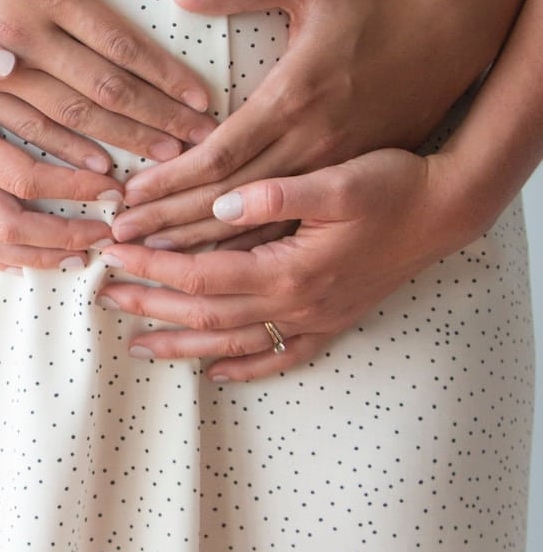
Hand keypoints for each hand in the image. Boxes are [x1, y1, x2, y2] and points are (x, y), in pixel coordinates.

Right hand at [0, 0, 216, 166]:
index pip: (120, 44)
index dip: (166, 76)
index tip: (203, 100)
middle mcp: (21, 34)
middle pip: (102, 91)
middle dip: (156, 121)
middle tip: (199, 145)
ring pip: (66, 121)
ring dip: (118, 144)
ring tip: (160, 165)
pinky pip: (20, 131)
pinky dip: (61, 157)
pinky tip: (95, 173)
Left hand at [97, 148, 465, 378]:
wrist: (448, 210)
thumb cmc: (393, 185)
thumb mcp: (336, 178)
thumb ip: (275, 194)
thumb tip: (219, 204)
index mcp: (289, 269)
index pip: (200, 273)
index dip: (152, 264)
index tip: (113, 252)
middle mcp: (297, 305)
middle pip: (205, 314)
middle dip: (151, 305)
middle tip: (103, 295)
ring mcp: (315, 320)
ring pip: (234, 343)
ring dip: (183, 344)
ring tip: (137, 344)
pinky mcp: (333, 322)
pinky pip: (281, 356)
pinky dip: (246, 368)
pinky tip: (217, 372)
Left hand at [111, 0, 481, 247]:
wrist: (452, 37)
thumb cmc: (377, 2)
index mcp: (294, 98)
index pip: (219, 155)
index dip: (169, 180)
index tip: (127, 197)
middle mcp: (311, 144)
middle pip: (228, 201)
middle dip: (169, 223)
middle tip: (118, 239)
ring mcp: (333, 169)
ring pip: (259, 226)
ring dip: (203, 246)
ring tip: (151, 261)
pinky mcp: (348, 180)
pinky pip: (293, 228)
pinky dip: (252, 248)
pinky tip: (218, 266)